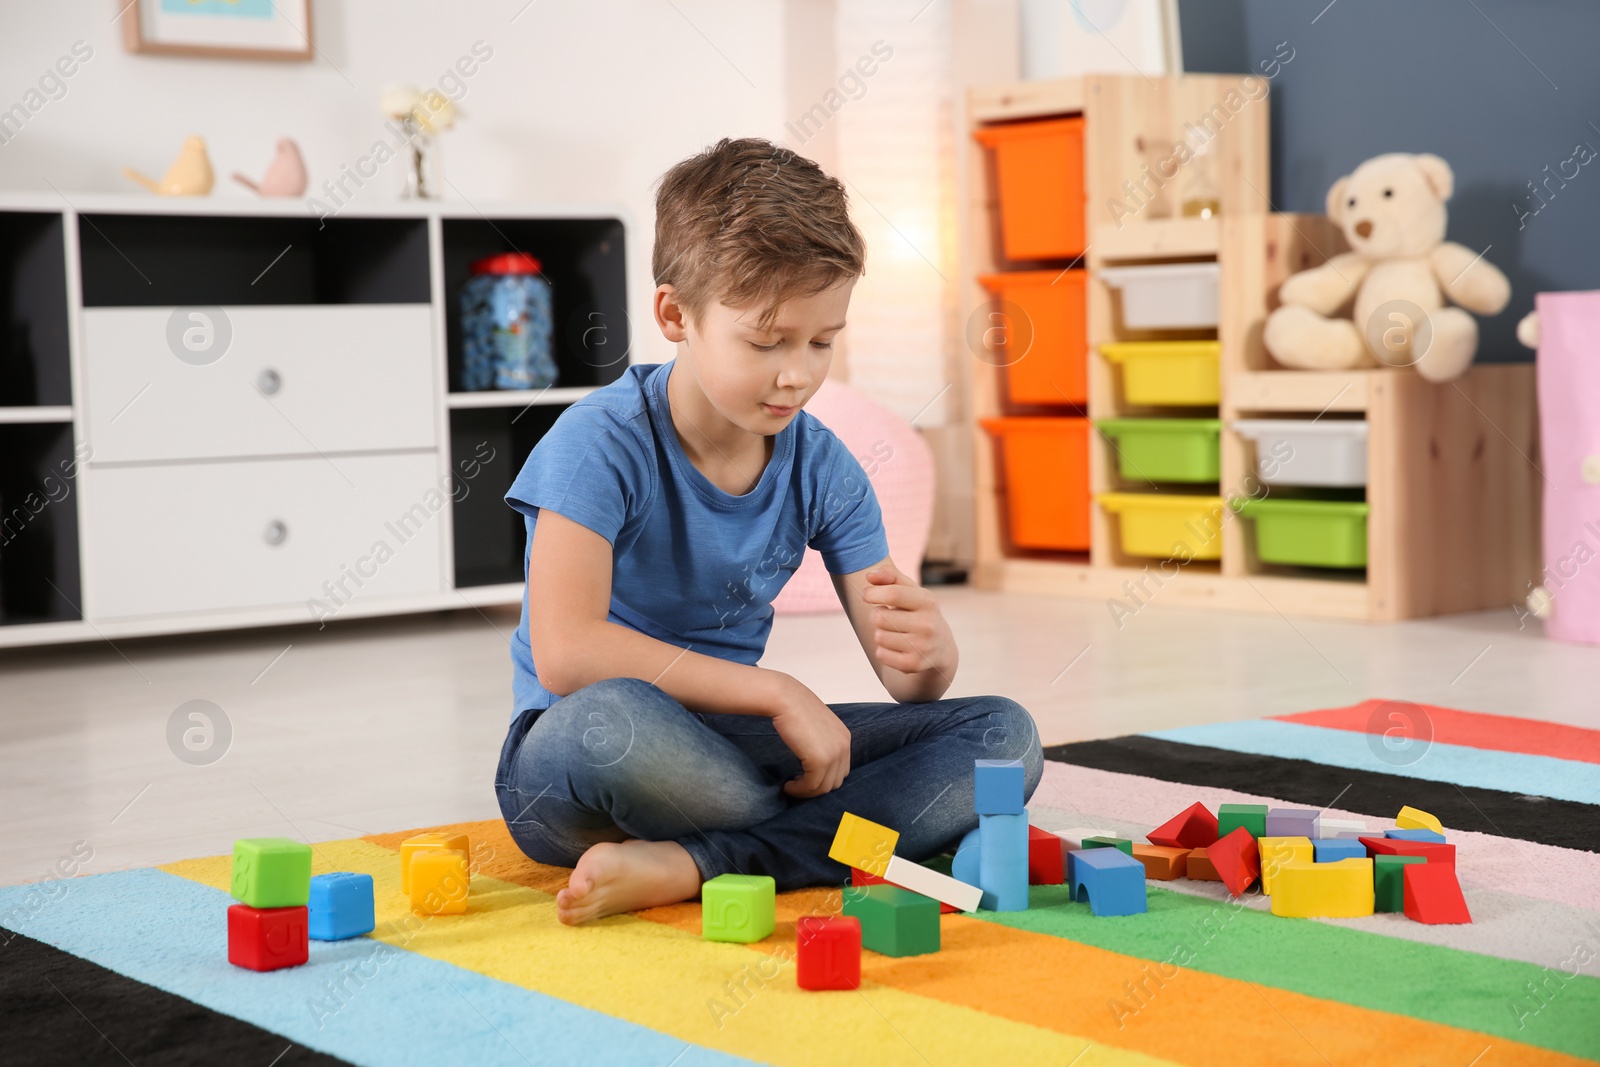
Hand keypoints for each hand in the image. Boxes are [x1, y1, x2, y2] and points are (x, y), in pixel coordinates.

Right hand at [765, 672, 850, 798]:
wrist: (785, 699)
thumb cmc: (794, 708)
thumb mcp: (815, 726)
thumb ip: (821, 741)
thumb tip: (812, 758)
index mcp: (844, 738)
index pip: (841, 770)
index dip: (824, 778)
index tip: (806, 778)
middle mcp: (844, 746)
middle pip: (835, 781)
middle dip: (816, 787)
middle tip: (798, 785)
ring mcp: (834, 754)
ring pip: (823, 787)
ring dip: (806, 792)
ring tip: (791, 787)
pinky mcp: (821, 761)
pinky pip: (811, 786)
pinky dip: (799, 790)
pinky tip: (788, 785)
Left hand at [861, 566, 956, 680]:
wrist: (941, 648)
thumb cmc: (919, 612)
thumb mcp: (911, 591)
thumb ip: (890, 577)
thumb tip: (870, 575)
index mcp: (928, 602)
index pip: (893, 594)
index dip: (872, 593)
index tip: (866, 595)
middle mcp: (928, 625)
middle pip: (880, 617)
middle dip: (878, 616)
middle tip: (888, 617)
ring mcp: (922, 646)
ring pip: (879, 636)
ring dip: (880, 634)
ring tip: (894, 632)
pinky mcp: (913, 664)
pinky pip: (881, 654)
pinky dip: (883, 651)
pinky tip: (896, 647)